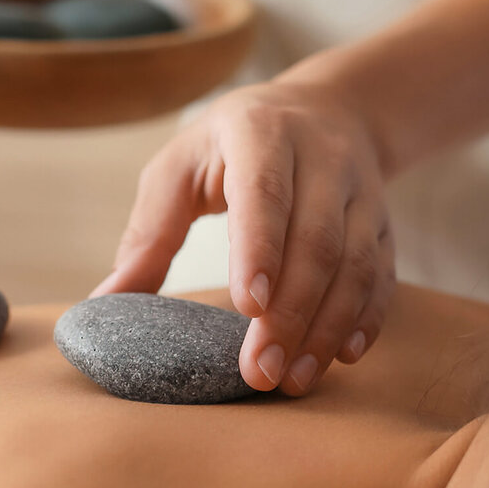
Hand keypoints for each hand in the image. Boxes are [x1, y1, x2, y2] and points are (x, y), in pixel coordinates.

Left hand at [91, 81, 395, 395]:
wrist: (324, 109)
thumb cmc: (226, 147)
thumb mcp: (178, 168)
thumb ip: (148, 233)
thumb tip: (105, 300)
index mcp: (259, 134)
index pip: (265, 193)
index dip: (260, 249)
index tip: (248, 307)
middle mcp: (321, 157)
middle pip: (316, 241)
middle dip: (290, 313)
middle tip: (260, 371)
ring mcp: (360, 190)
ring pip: (355, 263)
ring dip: (326, 327)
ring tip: (292, 379)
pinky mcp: (383, 221)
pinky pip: (381, 273)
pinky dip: (366, 317)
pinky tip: (342, 356)